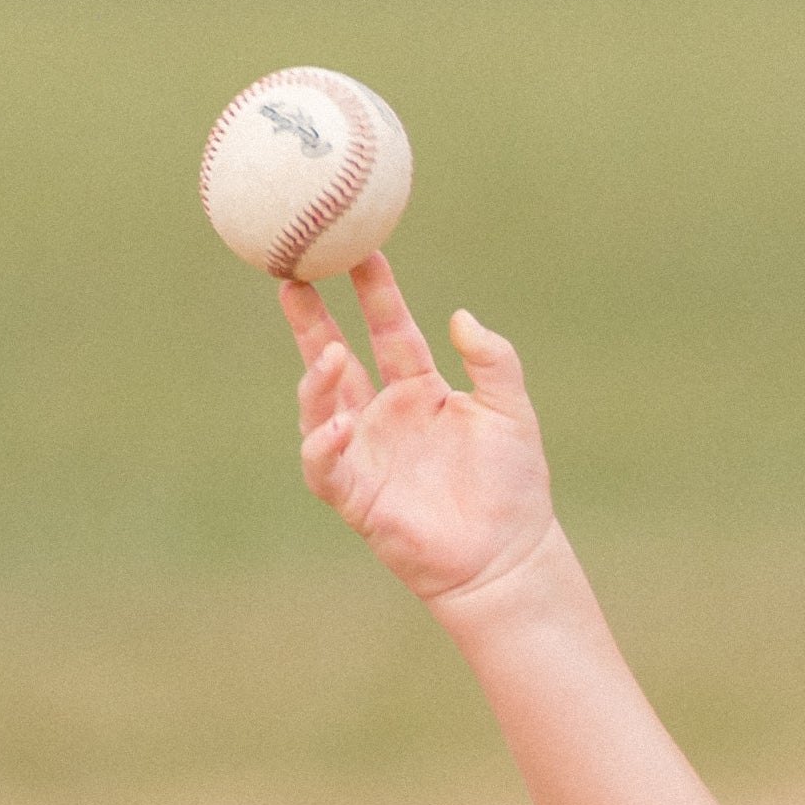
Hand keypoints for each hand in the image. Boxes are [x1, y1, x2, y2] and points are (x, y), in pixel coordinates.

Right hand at [284, 256, 558, 611]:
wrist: (508, 557)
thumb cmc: (513, 486)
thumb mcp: (511, 411)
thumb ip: (493, 362)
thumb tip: (461, 318)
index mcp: (420, 390)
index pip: (390, 328)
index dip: (374, 291)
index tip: (360, 248)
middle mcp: (384, 415)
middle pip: (335, 356)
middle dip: (311, 318)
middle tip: (291, 273)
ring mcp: (365, 453)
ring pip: (320, 405)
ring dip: (317, 377)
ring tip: (328, 352)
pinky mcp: (356, 496)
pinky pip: (324, 465)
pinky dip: (323, 445)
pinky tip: (339, 424)